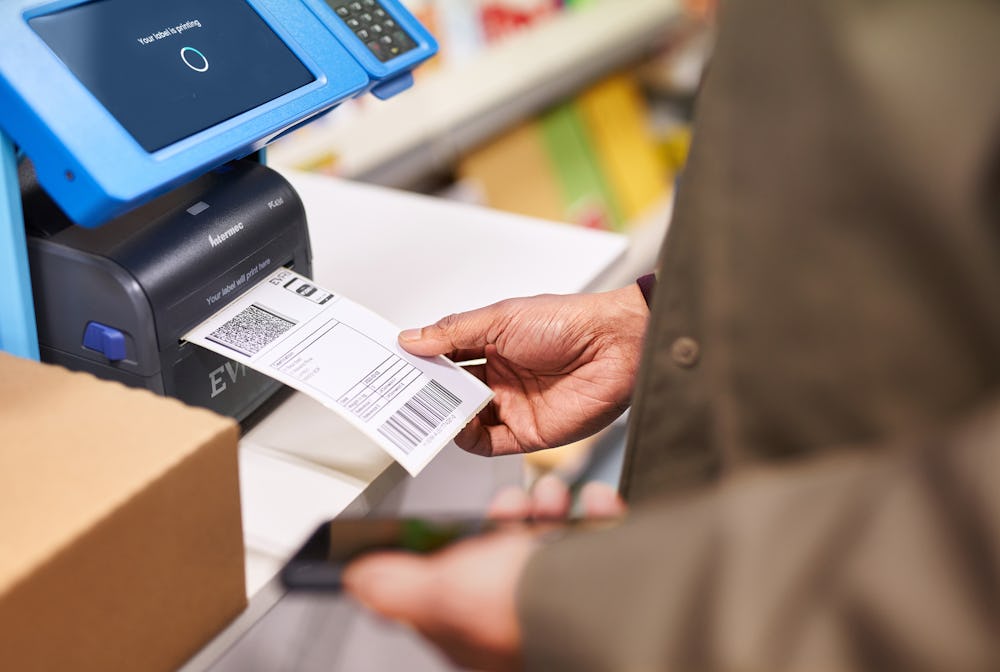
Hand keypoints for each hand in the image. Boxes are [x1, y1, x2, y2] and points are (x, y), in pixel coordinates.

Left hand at [343, 476, 625, 670]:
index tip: (453, 523)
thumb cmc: (520, 609)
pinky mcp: (608, 581)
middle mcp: (522, 620)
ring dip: (551, 511)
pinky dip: (599, 515)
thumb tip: (357, 581)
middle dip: (509, 519)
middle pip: (507, 561)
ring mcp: (566, 602)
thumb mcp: (438, 592)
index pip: (454, 591)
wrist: (605, 604)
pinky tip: (595, 504)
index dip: (451, 552)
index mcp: (477, 631)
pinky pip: (601, 541)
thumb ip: (396, 586)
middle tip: (511, 503)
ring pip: (553, 546)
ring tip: (553, 497)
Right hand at [399, 285, 648, 455]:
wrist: (615, 346)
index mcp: (493, 344)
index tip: (395, 364)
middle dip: (427, 391)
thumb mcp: (501, 318)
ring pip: (465, 418)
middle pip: (452, 390)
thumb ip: (454, 333)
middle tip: (401, 391)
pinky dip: (467, 439)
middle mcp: (501, 376)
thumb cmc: (568, 322)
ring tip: (423, 409)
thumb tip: (412, 339)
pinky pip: (489, 443)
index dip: (422, 360)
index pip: (447, 356)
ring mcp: (513, 405)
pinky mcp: (528, 432)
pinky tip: (455, 427)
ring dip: (444, 416)